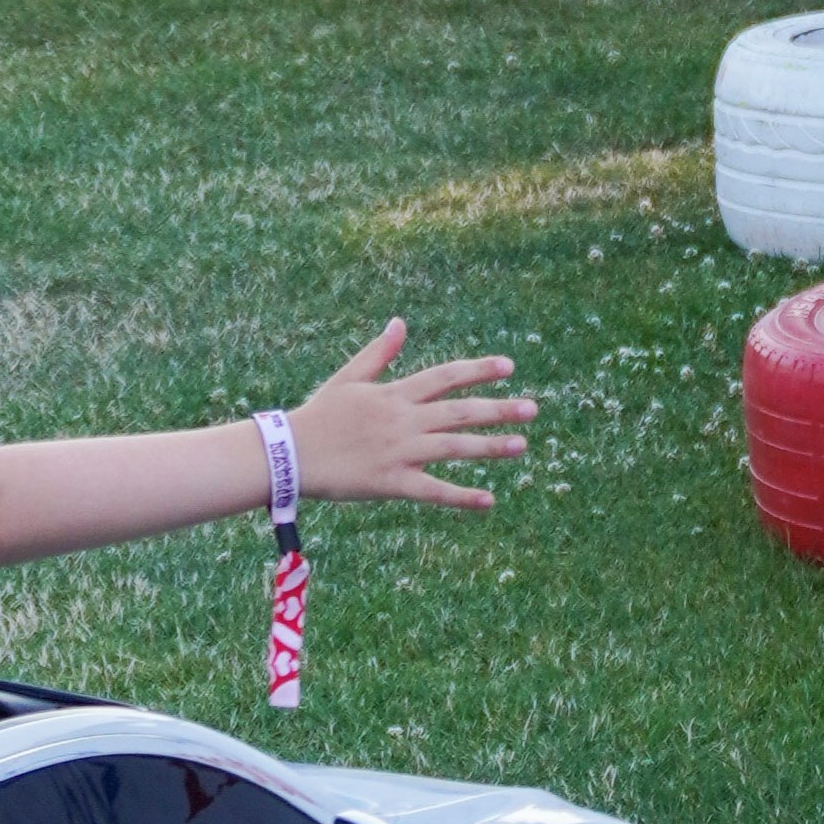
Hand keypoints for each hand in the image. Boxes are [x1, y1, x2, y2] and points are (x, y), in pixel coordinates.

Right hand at [287, 322, 535, 515]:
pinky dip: (461, 496)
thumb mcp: (348, 379)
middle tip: (533, 409)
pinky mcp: (391, 481)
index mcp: (394, 394)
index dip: (478, 369)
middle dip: (498, 409)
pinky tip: (488, 500)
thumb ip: (379, 353)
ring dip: (490, 447)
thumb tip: (400, 322)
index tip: (509, 366)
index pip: (445, 376)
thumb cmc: (317, 416)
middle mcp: (402, 420)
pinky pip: (433, 490)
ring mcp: (399, 451)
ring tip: (522, 445)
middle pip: (459, 411)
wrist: (289, 453)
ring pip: (454, 447)